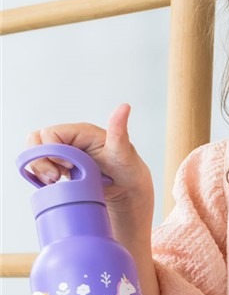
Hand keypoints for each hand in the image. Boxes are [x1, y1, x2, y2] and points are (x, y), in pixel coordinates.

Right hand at [24, 103, 152, 219]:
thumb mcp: (123, 150)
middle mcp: (69, 139)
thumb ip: (119, 130)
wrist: (128, 188)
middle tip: (57, 176)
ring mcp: (63, 152)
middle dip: (41, 160)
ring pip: (35, 153)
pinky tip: (53, 184)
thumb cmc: (128, 167)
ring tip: (56, 180)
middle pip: (37, 141)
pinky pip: (40, 165)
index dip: (53, 151)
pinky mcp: (61, 165)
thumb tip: (124, 106)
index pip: (50, 133)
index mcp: (80, 131)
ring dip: (39, 168)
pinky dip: (40, 175)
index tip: (69, 166)